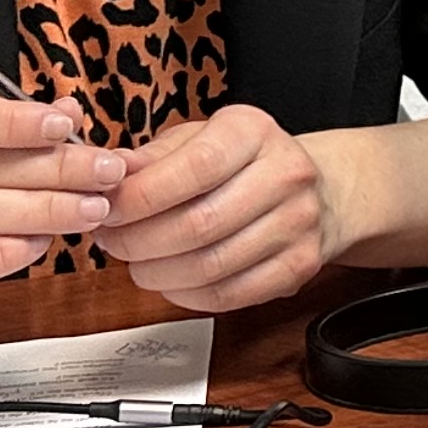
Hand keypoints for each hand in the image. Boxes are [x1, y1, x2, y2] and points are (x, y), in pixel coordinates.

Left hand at [92, 104, 339, 311]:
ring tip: (136, 262)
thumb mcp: (199, 138)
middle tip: (112, 242)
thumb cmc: (244, 162)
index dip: (141, 196)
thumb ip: (152, 158)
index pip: (194, 168)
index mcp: (254, 132)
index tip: (108, 210)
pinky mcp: (299, 267)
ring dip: (157, 273)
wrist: (319, 189)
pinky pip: (229, 295)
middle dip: (139, 241)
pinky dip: (186, 295)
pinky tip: (170, 280)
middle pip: (199, 224)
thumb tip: (107, 177)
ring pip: (210, 266)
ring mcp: (298, 224)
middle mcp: (285, 174)